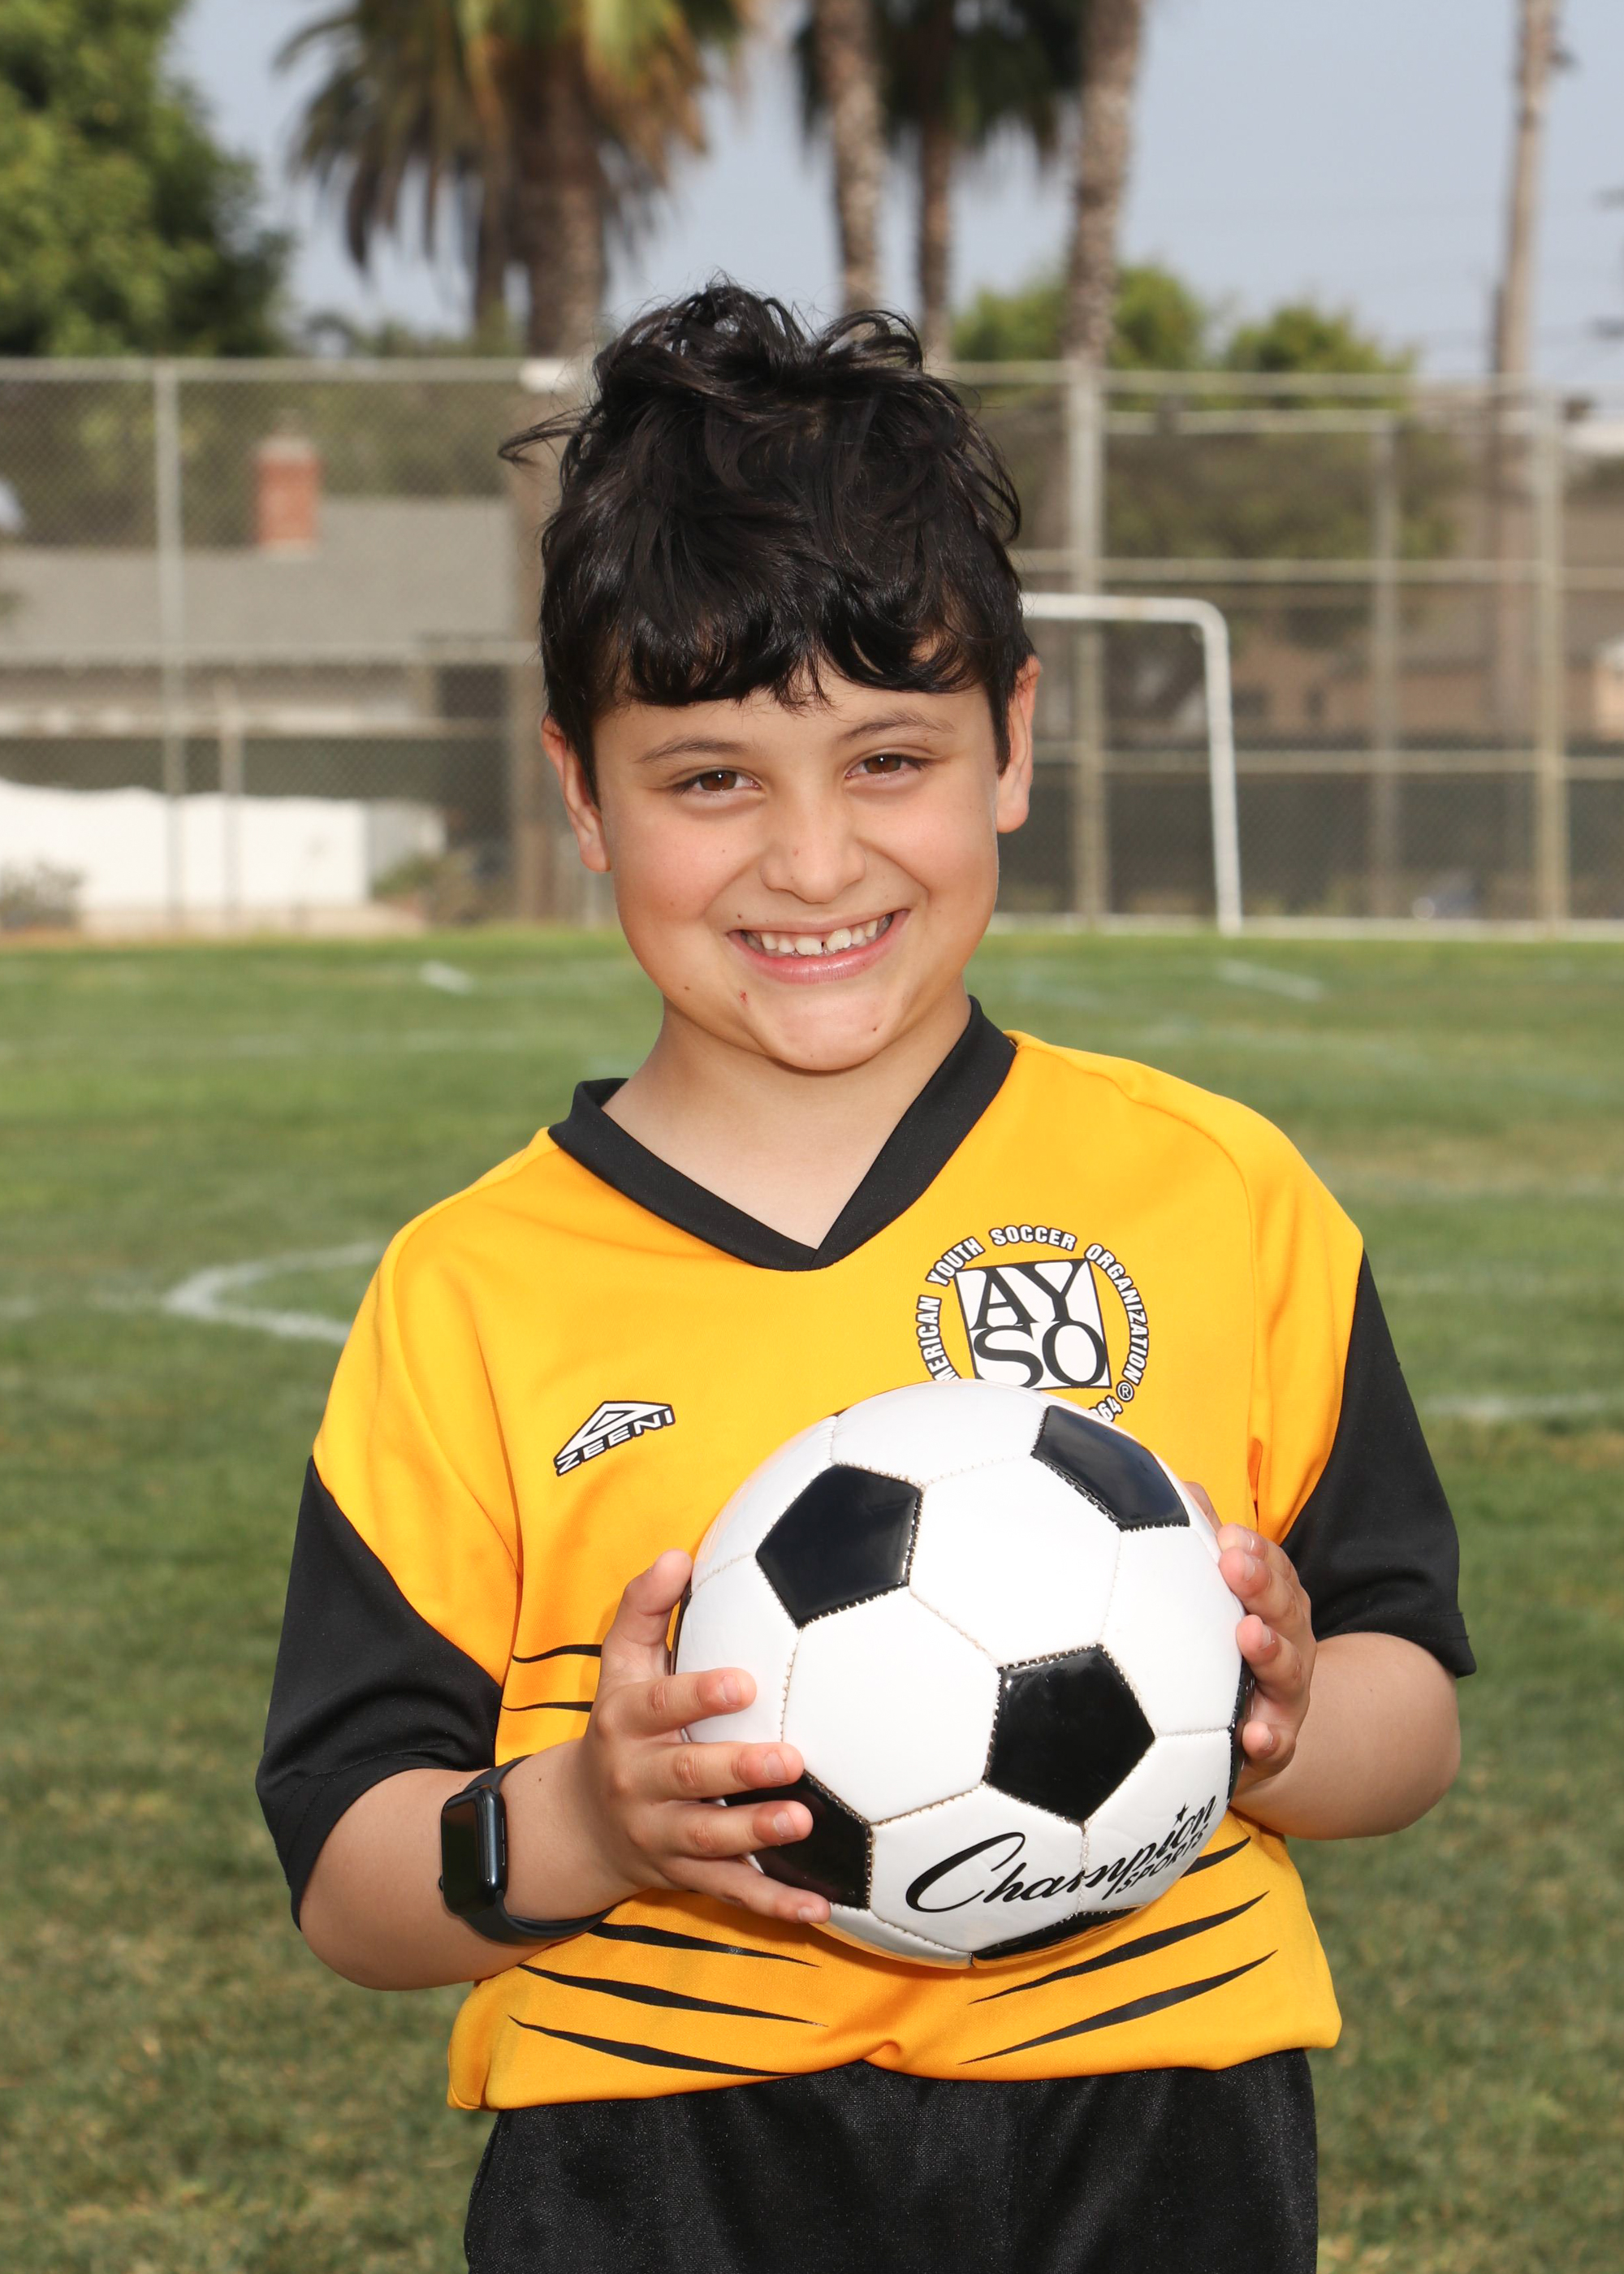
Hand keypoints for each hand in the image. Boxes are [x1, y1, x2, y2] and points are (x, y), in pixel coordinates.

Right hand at [538, 1549, 829, 1928]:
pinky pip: (729, 1893)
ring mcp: (660, 1834)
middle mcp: (639, 1780)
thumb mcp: (619, 1666)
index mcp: (627, 1723)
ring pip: (708, 1839)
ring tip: (803, 1822)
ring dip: (756, 1833)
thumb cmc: (621, 1725)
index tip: (745, 1683)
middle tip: (790, 1758)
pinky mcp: (684, 1876)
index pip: (659, 1706)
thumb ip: (644, 1607)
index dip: (698, 1695)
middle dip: (737, 1769)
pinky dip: (773, 1904)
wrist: (579, 1823)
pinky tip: (819, 1906)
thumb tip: (678, 1553)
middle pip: (687, 1776)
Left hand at [1184, 1484, 1316, 1800]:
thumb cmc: (1223, 1649)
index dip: (1256, 1549)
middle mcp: (1288, 1642)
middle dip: (1264, 1585)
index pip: (1274, 1568)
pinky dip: (1269, 1738)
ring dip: (1271, 1651)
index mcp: (1273, 1603)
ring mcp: (1286, 1692)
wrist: (1255, 1731)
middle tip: (1235, 1566)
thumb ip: (1196, 1542)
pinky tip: (1253, 1736)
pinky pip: (1279, 1741)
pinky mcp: (1278, 1741)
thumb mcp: (1216, 1597)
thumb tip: (1172, 1486)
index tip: (1228, 1535)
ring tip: (1250, 1637)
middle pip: (1285, 1608)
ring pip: (1288, 1669)